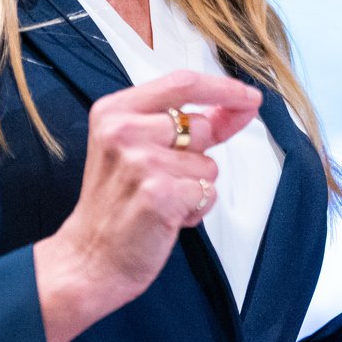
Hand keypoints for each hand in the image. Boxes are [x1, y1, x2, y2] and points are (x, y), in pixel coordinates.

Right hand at [33, 70, 260, 341]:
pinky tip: (166, 217)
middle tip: (164, 179)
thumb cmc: (117, 204)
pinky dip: (197, 209)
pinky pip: (208, 191)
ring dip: (196, 186)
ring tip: (161, 201)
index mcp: (115, 111)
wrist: (91, 259)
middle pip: (201, 126)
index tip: (251, 98)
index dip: (224, 88)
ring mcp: (140, 161)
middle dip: (199, 155)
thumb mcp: (138, 148)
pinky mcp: (158, 193)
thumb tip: (240, 106)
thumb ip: (185, 124)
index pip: (183, 83)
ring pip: (208, 163)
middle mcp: (123, 130)